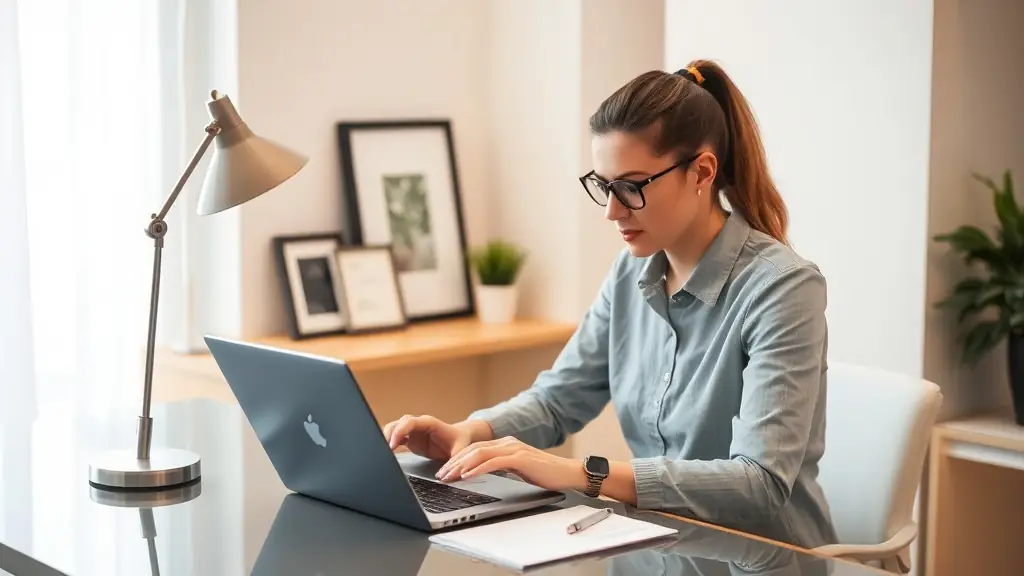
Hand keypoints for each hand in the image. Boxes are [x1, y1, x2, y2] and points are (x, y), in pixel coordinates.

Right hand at [382, 415, 484, 461]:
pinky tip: (386, 454)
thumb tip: (446, 476)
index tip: (392, 444)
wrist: (460, 439)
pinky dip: (389, 444)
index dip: (400, 431)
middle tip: (384, 450)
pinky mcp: (410, 439)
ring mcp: (413, 432)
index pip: (410, 422)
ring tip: (382, 452)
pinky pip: (396, 438)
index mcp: (429, 423)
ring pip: (394, 429)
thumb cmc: (460, 442)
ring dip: (386, 438)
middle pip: (398, 423)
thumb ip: (454, 461)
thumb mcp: (459, 451)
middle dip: (389, 434)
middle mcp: (419, 425)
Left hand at [435, 436, 588, 491]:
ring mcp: (514, 448)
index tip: (444, 471)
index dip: (457, 459)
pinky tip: (467, 476)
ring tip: (448, 477)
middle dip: (453, 463)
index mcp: (506, 444)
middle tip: (440, 475)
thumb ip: (502, 467)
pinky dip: (477, 469)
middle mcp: (507, 442)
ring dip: (461, 466)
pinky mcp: (520, 458)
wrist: (568, 473)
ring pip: (480, 454)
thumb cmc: (545, 474)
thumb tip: (483, 474)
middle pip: (473, 449)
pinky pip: (493, 462)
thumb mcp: (518, 469)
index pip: (475, 449)